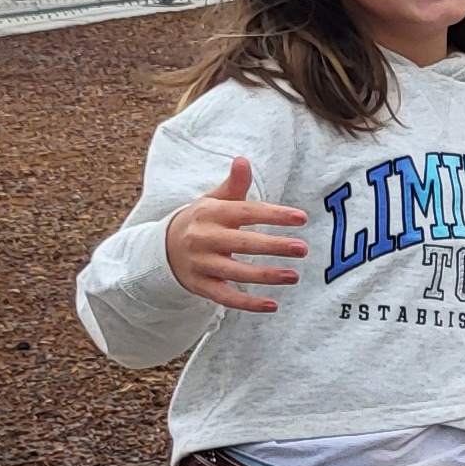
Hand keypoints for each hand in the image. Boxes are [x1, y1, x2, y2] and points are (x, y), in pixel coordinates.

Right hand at [165, 156, 307, 311]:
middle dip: (274, 246)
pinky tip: (272, 305)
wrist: (162, 247)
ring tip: (294, 275)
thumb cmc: (202, 220)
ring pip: (235, 272)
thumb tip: (243, 160)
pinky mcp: (200, 285)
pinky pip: (225, 297)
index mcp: (211, 214)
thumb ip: (234, 184)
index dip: (274, 214)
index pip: (246, 212)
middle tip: (303, 248)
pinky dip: (247, 303)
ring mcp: (201, 263)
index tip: (302, 217)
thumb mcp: (214, 200)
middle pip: (243, 243)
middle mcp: (204, 238)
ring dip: (266, 275)